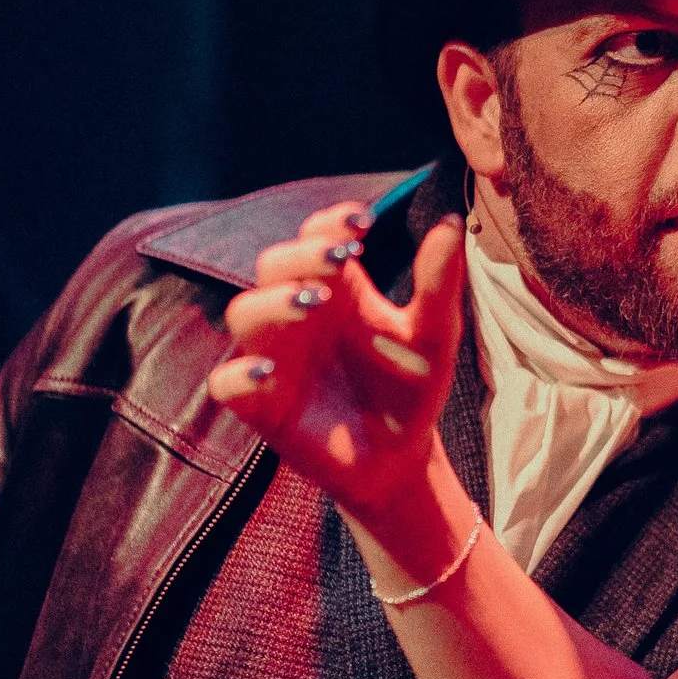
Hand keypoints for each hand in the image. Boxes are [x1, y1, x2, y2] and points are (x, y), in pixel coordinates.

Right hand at [207, 203, 467, 526]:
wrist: (402, 457)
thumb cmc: (411, 388)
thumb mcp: (433, 336)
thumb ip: (438, 283)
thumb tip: (451, 222)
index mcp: (339, 290)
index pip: (317, 238)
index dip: (330, 224)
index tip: (362, 221)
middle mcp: (300, 315)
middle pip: (273, 265)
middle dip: (301, 256)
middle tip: (340, 259)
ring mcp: (276, 357)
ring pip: (244, 313)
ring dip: (272, 303)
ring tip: (313, 304)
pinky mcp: (261, 404)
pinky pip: (226, 383)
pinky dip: (238, 374)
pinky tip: (268, 372)